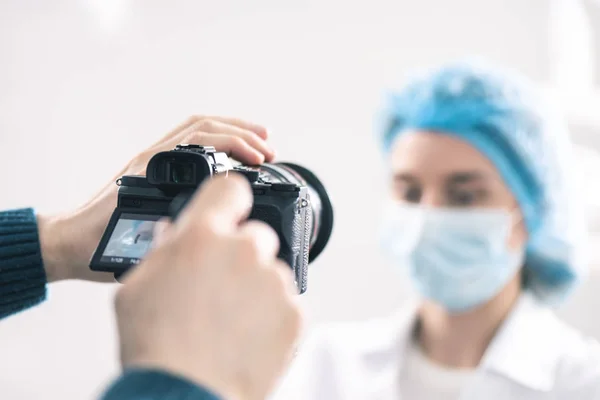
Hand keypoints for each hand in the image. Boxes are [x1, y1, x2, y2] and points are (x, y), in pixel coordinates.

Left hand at [37, 116, 273, 281]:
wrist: (66, 242)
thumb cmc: (93, 247)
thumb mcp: (130, 246)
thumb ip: (161, 238)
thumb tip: (199, 236)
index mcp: (149, 171)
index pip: (200, 141)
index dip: (235, 145)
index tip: (260, 161)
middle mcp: (151, 159)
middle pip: (203, 127)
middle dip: (243, 134)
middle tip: (270, 151)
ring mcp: (152, 161)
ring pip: (198, 129)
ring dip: (232, 130)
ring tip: (262, 139)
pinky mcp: (154, 168)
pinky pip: (191, 142)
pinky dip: (218, 140)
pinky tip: (234, 154)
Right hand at [115, 175, 302, 399]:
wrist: (185, 396)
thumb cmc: (156, 346)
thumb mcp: (137, 287)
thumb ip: (164, 251)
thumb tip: (176, 234)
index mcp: (203, 236)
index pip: (230, 188)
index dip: (229, 198)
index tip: (230, 209)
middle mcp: (244, 250)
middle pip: (255, 236)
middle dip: (240, 255)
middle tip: (220, 289)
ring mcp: (274, 281)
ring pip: (271, 272)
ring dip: (256, 289)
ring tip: (230, 323)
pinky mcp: (294, 312)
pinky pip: (285, 303)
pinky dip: (272, 317)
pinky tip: (246, 338)